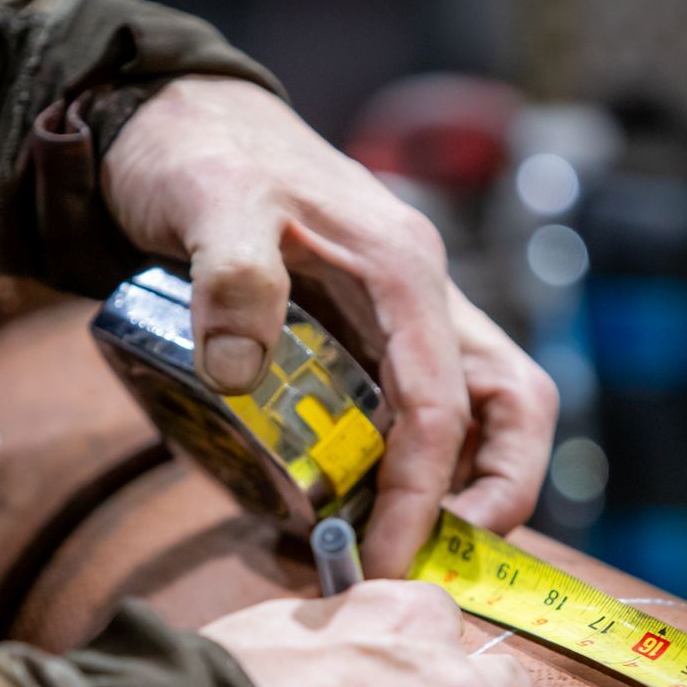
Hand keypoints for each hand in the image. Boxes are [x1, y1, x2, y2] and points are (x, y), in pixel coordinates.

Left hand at [103, 76, 558, 575]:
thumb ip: (229, 276)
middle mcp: (421, 300)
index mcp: (402, 270)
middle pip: (510, 410)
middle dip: (490, 499)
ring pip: (474, 419)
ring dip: (447, 494)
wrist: (176, 120)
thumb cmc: (201, 154)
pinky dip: (395, 474)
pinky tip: (330, 513)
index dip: (425, 495)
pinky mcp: (368, 339)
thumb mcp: (208, 201)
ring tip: (372, 554)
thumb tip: (236, 372)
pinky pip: (410, 417)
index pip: (446, 404)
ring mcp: (400, 321)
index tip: (380, 562)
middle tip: (417, 567)